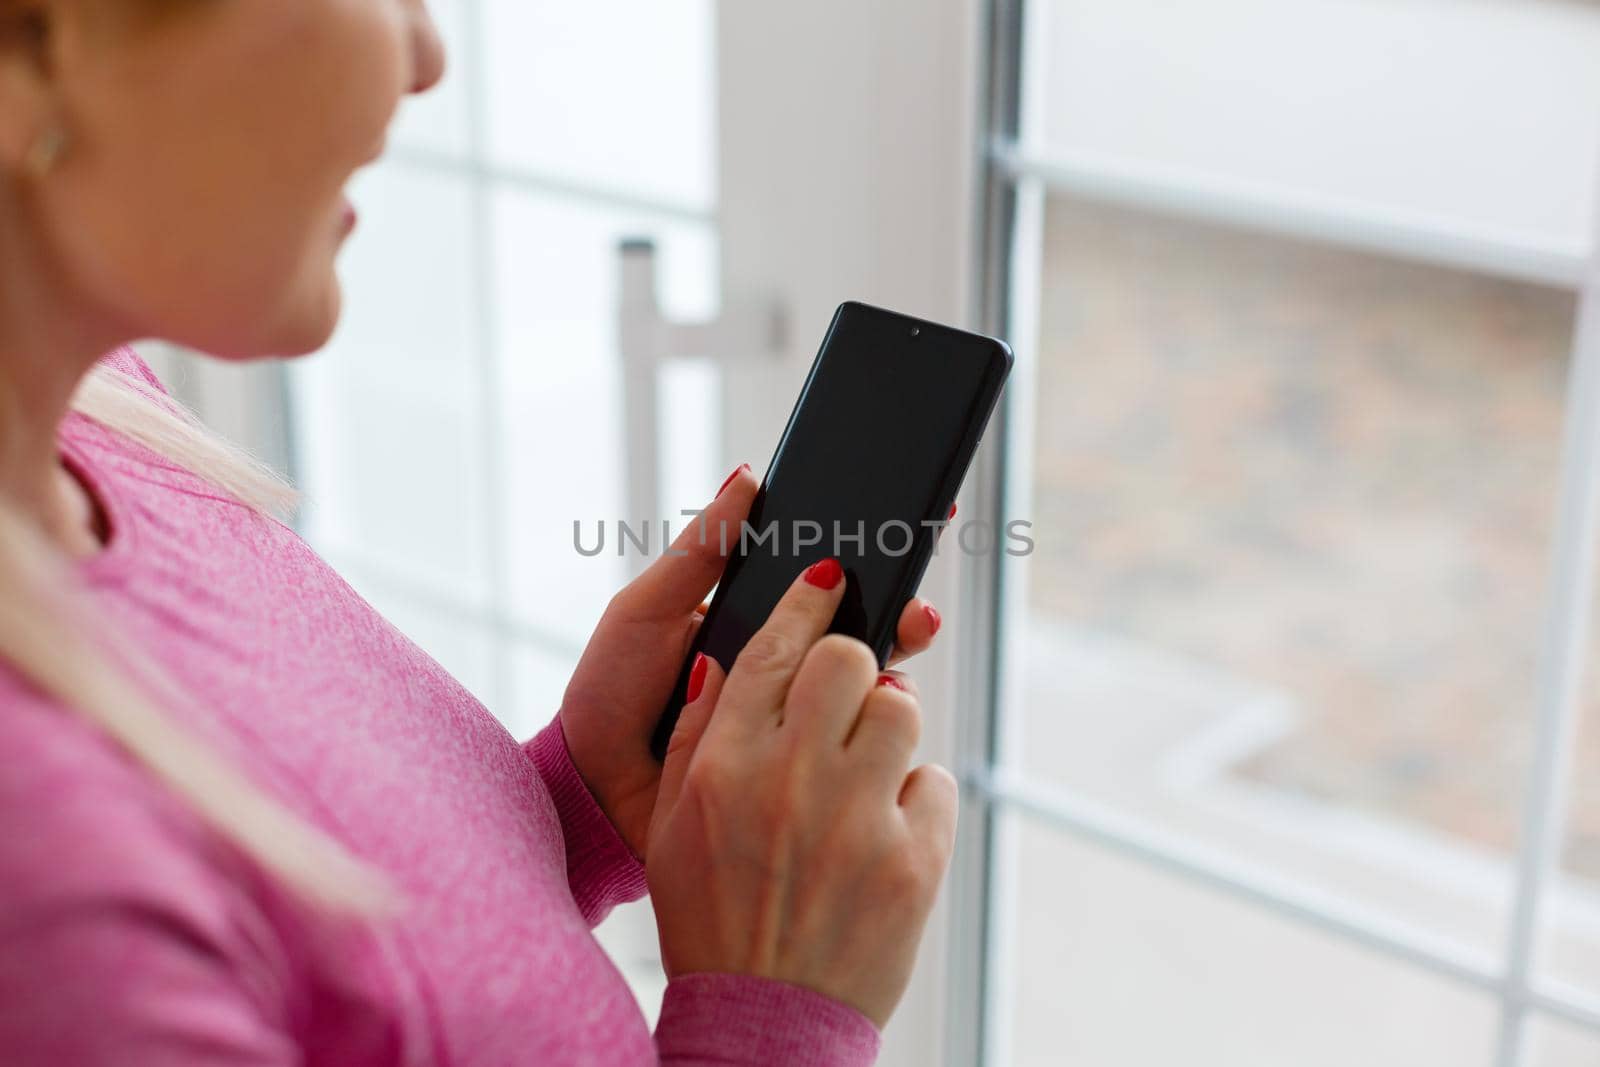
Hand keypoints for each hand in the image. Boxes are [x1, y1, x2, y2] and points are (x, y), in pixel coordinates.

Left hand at [558, 464, 947, 856]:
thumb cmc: (610, 696)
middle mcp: (781, 664)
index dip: (862, 549)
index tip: (904, 515)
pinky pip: (846, 734)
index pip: (815, 580)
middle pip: (853, 623)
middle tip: (913, 584)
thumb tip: (747, 476)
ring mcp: (794, 714)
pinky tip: (891, 687)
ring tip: (911, 624)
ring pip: (862, 675)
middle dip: (896, 597)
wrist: (592, 792)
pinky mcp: (797, 763)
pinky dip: (875, 710)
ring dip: (895, 645)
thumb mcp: (646, 611)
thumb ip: (699, 551)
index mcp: (750, 620)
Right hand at [646, 559, 958, 1027]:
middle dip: (854, 665)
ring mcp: (857, 821)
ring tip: (865, 771)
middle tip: (847, 697)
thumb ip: (696, 737)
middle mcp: (788, 782)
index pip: (775, 648)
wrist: (764, 1024)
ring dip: (887, 729)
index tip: (831, 579)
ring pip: (901, 709)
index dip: (809, 601)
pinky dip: (916, 799)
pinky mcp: (914, 861)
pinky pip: (937, 781)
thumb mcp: (672, 828)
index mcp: (722, 767)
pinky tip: (884, 835)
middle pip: (849, 659)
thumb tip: (726, 661)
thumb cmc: (713, 919)